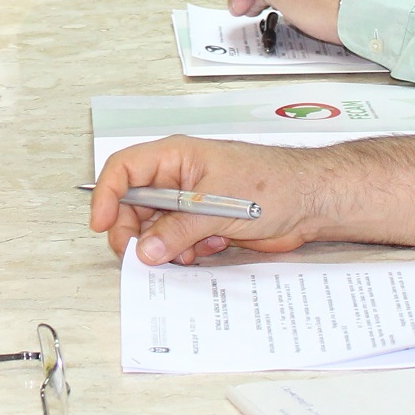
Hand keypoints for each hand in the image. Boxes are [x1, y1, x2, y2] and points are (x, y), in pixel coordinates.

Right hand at [89, 137, 324, 265]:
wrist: (312, 202)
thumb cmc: (275, 182)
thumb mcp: (221, 205)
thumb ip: (180, 229)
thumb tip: (145, 250)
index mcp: (175, 158)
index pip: (124, 170)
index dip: (106, 196)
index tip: (101, 225)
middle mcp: (177, 179)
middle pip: (133, 206)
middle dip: (135, 232)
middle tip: (142, 256)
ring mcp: (189, 203)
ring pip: (154, 229)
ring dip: (165, 247)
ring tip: (191, 250)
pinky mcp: (203, 224)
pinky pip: (176, 243)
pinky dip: (185, 253)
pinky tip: (209, 249)